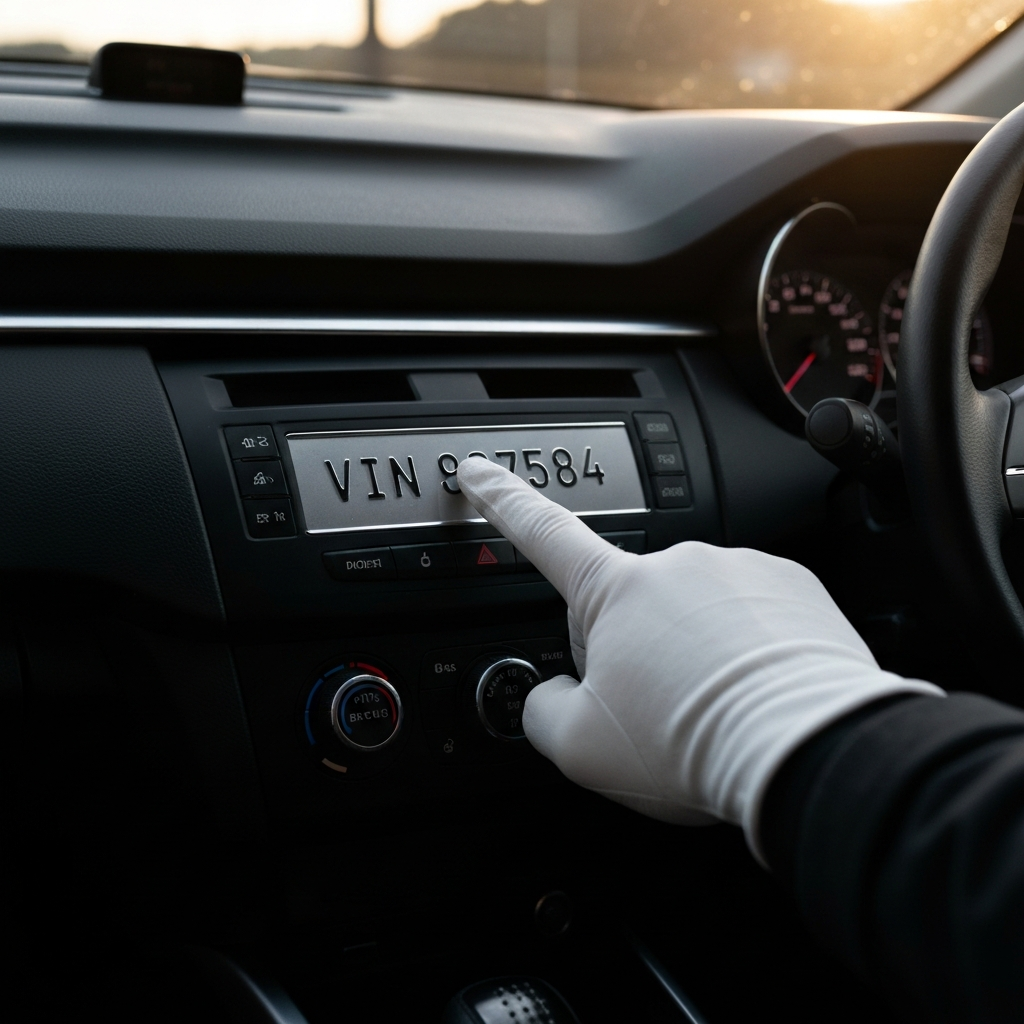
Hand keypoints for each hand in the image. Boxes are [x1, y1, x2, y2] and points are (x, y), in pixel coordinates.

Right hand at [456, 457, 942, 858]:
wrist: (808, 749)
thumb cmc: (691, 744)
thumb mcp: (581, 748)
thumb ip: (542, 712)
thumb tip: (550, 699)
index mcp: (613, 592)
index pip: (541, 532)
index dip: (502, 501)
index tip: (479, 472)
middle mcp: (675, 565)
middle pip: (627, 601)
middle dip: (631, 648)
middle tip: (655, 709)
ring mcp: (736, 571)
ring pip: (692, 612)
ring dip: (692, 651)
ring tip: (712, 709)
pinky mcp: (790, 587)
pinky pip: (749, 615)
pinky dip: (745, 650)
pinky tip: (752, 693)